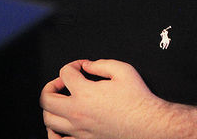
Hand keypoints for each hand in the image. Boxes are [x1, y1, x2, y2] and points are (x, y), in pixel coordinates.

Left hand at [40, 59, 165, 138]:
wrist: (150, 125)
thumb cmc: (138, 100)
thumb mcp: (123, 70)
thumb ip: (100, 64)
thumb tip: (86, 66)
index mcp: (85, 93)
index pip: (65, 73)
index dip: (73, 65)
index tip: (82, 67)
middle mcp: (77, 113)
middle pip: (46, 98)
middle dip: (52, 85)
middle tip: (63, 83)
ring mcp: (79, 130)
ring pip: (48, 120)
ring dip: (50, 107)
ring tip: (61, 102)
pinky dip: (54, 132)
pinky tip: (60, 125)